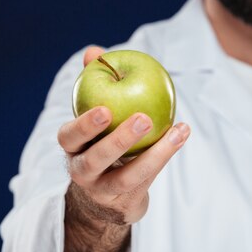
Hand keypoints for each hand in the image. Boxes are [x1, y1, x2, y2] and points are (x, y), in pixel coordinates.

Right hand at [58, 46, 189, 251]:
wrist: (106, 196)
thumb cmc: (101, 141)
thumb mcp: (95, 117)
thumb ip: (94, 83)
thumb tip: (93, 51)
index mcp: (73, 147)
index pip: (69, 137)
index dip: (84, 125)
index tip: (104, 109)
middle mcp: (83, 171)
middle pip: (95, 160)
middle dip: (118, 140)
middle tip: (143, 119)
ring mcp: (105, 190)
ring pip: (126, 177)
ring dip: (154, 154)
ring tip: (175, 131)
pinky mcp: (127, 200)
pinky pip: (148, 178)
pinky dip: (166, 154)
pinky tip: (182, 133)